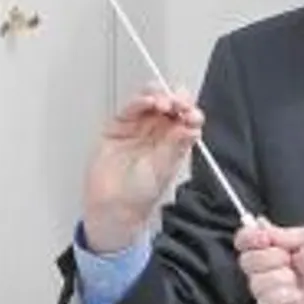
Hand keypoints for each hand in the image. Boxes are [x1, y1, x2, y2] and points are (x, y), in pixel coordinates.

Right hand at [82, 84, 202, 252]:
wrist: (111, 207)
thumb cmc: (138, 196)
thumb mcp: (163, 169)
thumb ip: (174, 146)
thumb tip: (191, 128)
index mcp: (174, 142)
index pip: (186, 119)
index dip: (191, 113)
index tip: (192, 114)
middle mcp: (157, 133)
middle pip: (171, 106)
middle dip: (176, 100)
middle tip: (178, 104)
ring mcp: (138, 128)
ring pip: (151, 101)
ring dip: (159, 96)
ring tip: (163, 103)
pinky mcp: (119, 126)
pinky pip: (131, 108)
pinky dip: (140, 101)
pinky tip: (148, 102)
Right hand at [236, 222, 303, 303]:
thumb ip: (279, 232)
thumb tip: (256, 223)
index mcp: (276, 249)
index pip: (245, 242)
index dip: (248, 238)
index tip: (263, 238)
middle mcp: (271, 271)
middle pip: (246, 262)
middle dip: (270, 258)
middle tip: (292, 260)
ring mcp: (272, 293)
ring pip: (255, 283)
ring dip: (280, 279)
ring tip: (299, 280)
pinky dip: (283, 296)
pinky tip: (298, 296)